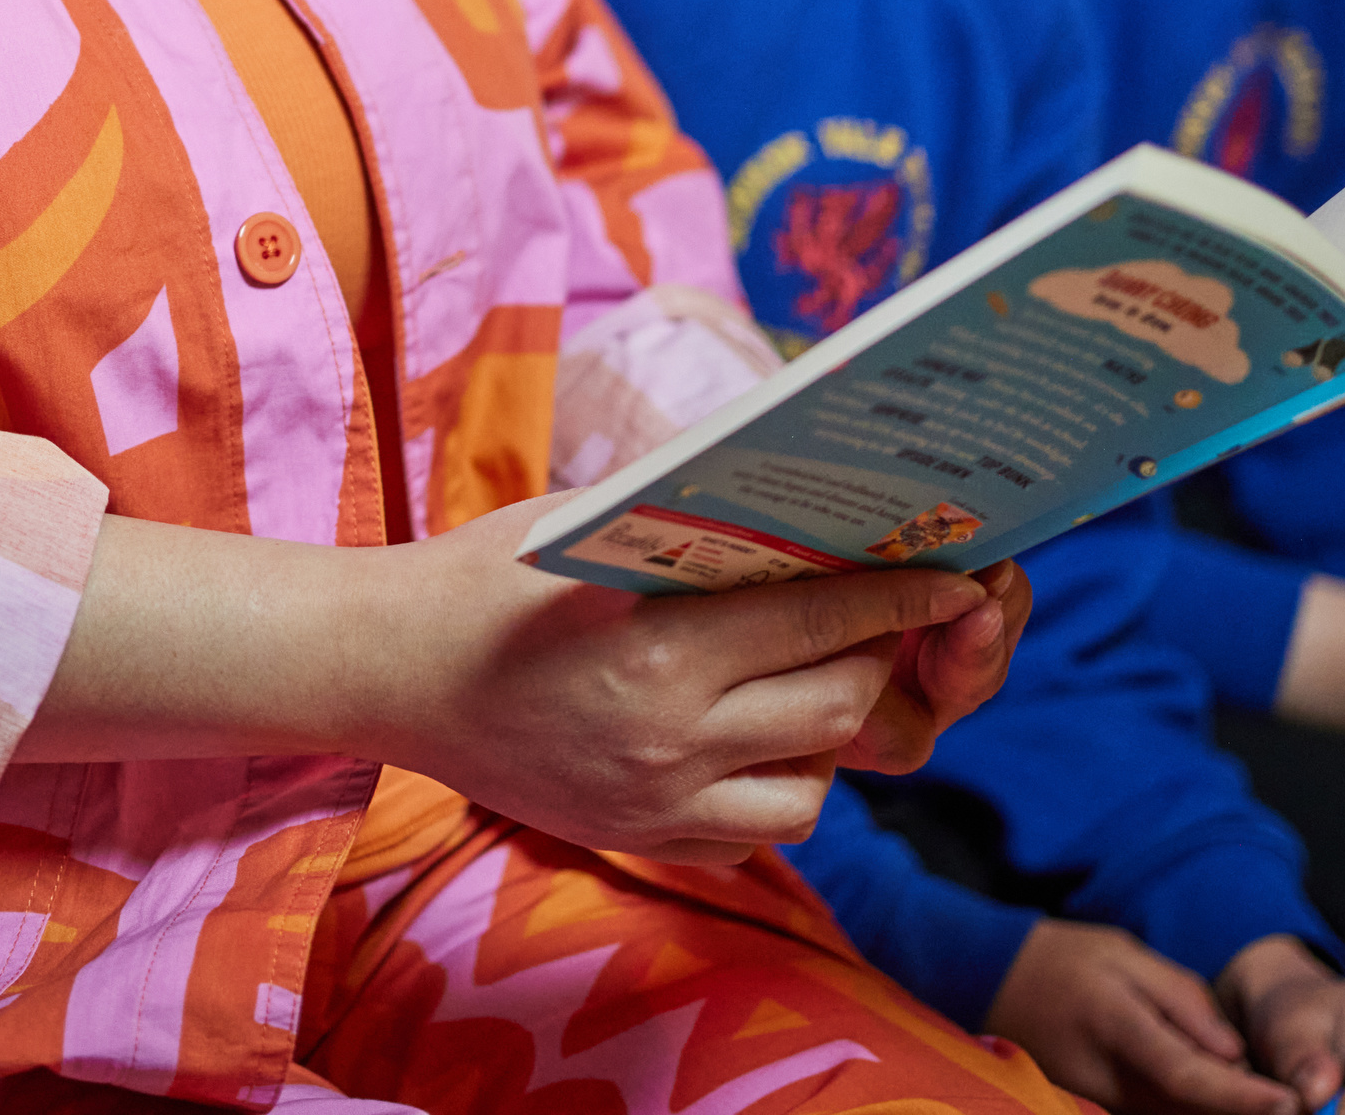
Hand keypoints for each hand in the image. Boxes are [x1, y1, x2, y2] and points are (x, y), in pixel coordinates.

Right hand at [357, 497, 1006, 860]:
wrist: (385, 670)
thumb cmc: (484, 577)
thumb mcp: (590, 525)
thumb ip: (701, 526)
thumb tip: (816, 504)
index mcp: (662, 653)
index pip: (828, 624)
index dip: (906, 597)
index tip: (959, 577)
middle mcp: (672, 742)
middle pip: (844, 708)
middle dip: (880, 656)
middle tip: (878, 616)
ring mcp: (658, 805)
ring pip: (817, 786)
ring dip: (830, 731)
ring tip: (799, 678)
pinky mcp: (643, 841)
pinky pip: (760, 831)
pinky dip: (778, 783)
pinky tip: (747, 732)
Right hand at [988, 922, 1291, 1114]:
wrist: (991, 983)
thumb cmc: (1065, 961)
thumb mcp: (1125, 956)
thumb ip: (1183, 1001)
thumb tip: (1234, 1054)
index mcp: (1120, 1031)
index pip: (1192, 1077)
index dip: (1244, 1097)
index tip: (1290, 1102)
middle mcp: (1112, 1082)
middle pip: (1193, 1113)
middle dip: (1242, 1106)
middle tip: (1286, 1092)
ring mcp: (1105, 1104)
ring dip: (1218, 1106)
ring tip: (1256, 1089)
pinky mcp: (1104, 1111)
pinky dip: (1195, 1106)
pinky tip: (1215, 1087)